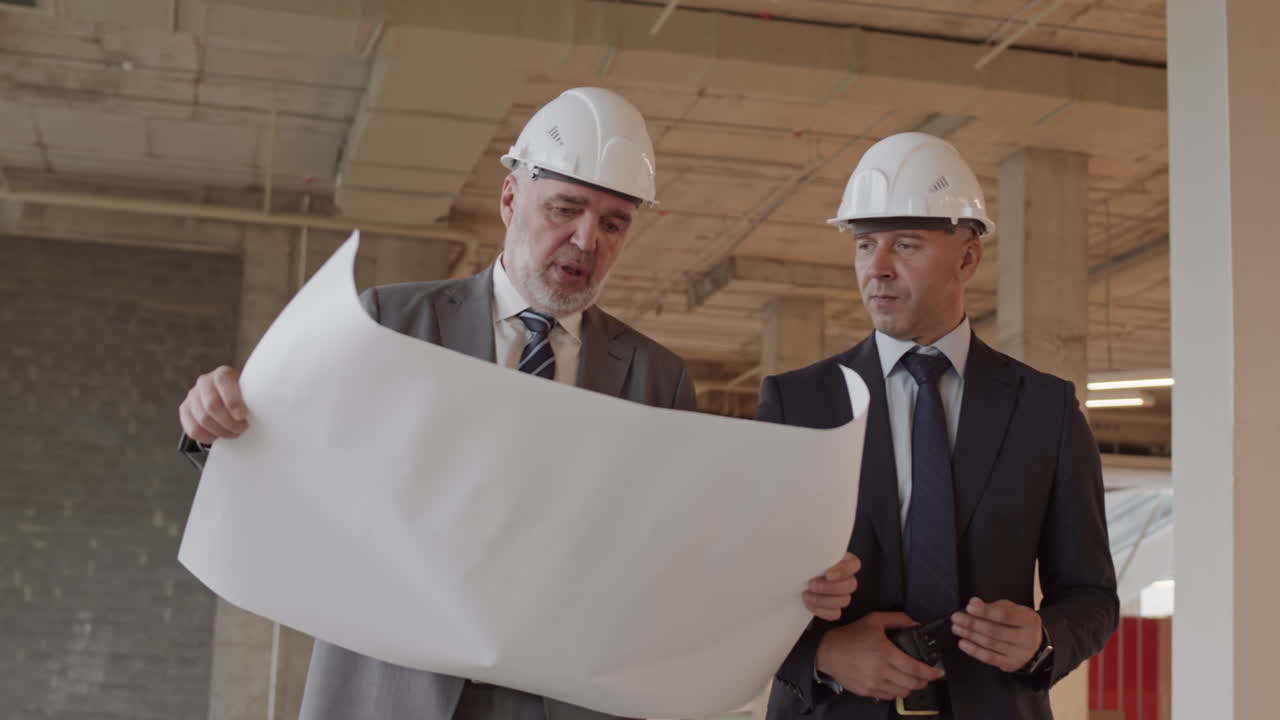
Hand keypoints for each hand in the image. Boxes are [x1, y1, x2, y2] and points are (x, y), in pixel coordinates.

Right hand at [179, 366, 248, 444]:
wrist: (224, 397)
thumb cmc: (242, 396)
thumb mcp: (248, 391)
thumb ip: (252, 396)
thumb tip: (265, 410)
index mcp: (222, 374)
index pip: (223, 384)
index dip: (233, 402)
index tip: (242, 416)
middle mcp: (204, 382)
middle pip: (212, 406)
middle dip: (228, 422)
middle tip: (241, 429)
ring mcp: (192, 396)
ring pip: (202, 420)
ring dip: (220, 431)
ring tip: (233, 433)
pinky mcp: (184, 409)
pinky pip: (193, 429)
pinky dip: (207, 437)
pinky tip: (218, 437)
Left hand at [803, 552, 860, 620]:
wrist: (796, 576)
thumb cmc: (805, 563)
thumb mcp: (810, 555)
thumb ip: (816, 555)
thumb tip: (809, 555)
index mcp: (844, 562)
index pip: (854, 564)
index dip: (843, 571)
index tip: (827, 574)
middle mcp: (847, 578)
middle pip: (850, 585)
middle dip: (830, 587)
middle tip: (811, 584)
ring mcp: (843, 594)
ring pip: (844, 601)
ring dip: (823, 600)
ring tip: (807, 595)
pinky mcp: (835, 608)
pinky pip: (835, 613)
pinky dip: (822, 611)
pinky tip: (809, 604)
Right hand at [815, 611, 944, 699]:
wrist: (827, 652)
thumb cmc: (850, 635)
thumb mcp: (874, 620)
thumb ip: (898, 619)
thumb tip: (916, 624)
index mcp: (884, 652)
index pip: (915, 668)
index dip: (931, 672)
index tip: (938, 672)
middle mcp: (880, 670)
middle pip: (912, 683)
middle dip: (924, 681)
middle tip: (926, 675)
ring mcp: (873, 683)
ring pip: (902, 692)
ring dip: (911, 687)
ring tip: (911, 679)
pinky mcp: (867, 691)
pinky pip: (889, 696)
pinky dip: (896, 691)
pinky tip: (895, 682)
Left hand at [950, 597, 1042, 671]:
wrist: (1035, 645)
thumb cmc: (1019, 623)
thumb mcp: (1012, 609)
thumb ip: (993, 606)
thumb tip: (974, 603)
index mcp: (1029, 620)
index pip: (1005, 616)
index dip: (985, 611)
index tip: (969, 607)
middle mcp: (1027, 639)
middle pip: (995, 631)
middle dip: (972, 624)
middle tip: (956, 618)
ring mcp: (1019, 654)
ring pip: (990, 644)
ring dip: (970, 635)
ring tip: (956, 628)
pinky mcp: (1011, 664)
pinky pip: (989, 658)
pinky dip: (974, 650)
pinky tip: (963, 643)